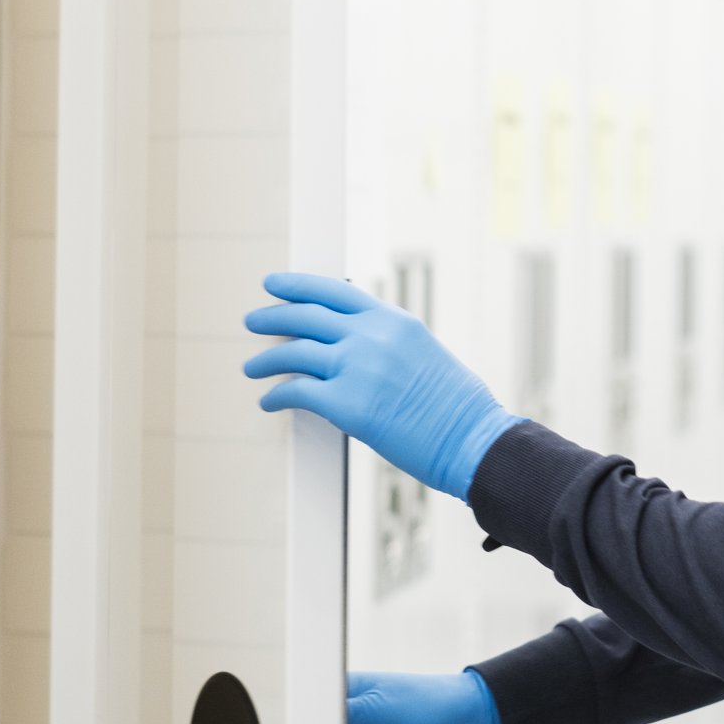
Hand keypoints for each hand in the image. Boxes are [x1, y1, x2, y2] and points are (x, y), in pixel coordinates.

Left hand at [243, 272, 520, 499]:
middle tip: (252, 320)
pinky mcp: (345, 404)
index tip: (274, 284)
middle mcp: (371, 336)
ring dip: (266, 360)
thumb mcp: (424, 352)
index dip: (297, 286)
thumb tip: (354, 345)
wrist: (471, 438)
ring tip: (252, 368)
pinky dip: (276, 395)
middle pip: (305, 316)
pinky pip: (296, 392)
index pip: (332, 291)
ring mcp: (356, 367)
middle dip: (272, 317)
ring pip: (293, 352)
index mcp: (392, 320)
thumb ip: (387, 342)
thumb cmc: (456, 405)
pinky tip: (269, 400)